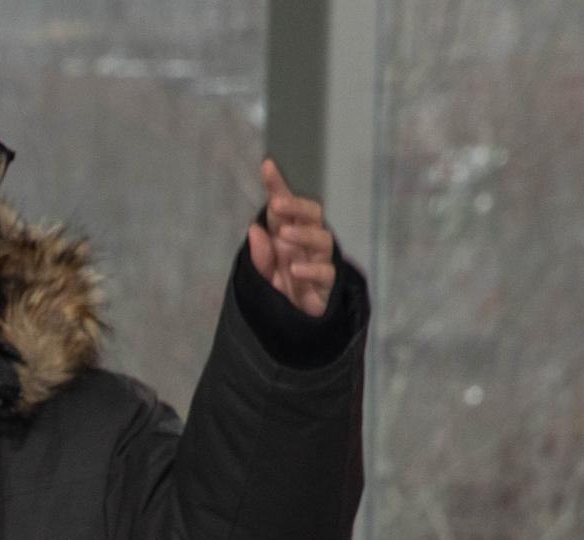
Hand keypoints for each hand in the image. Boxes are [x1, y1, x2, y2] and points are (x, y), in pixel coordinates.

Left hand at [246, 158, 337, 316]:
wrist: (295, 329)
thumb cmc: (281, 294)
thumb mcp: (263, 276)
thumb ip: (259, 256)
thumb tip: (255, 230)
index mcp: (287, 234)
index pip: (284, 206)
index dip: (277, 185)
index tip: (267, 166)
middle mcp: (305, 244)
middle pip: (311, 213)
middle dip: (296, 205)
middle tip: (276, 205)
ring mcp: (319, 262)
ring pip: (323, 238)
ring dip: (304, 234)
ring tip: (284, 235)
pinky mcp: (328, 285)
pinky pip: (326, 272)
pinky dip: (312, 270)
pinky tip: (296, 270)